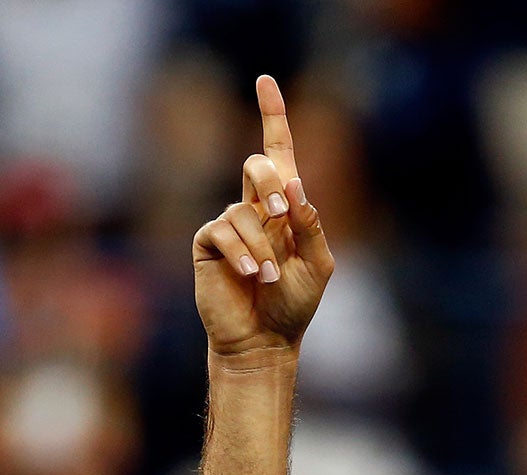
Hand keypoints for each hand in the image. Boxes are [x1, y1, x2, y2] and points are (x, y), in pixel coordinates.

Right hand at [193, 75, 334, 359]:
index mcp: (285, 208)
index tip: (265, 81)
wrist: (263, 341)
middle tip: (283, 212)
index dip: (273, 116)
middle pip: (257, 165)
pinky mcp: (208, 244)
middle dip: (271, 182)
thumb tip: (296, 184)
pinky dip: (241, 253)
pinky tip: (252, 275)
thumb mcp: (317, 266)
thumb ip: (311, 226)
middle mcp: (255, 208)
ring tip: (270, 278)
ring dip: (263, 246)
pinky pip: (222, 231)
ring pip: (243, 211)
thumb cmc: (293, 306)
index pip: (279, 153)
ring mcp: (229, 225)